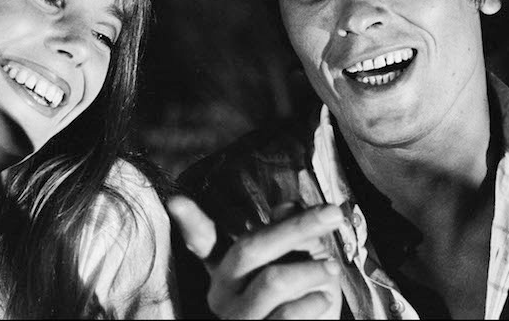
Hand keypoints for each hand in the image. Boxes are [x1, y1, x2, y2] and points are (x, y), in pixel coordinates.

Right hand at [168, 195, 343, 318]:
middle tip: (332, 213)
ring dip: (312, 270)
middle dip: (296, 227)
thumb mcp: (300, 262)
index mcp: (226, 268)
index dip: (190, 222)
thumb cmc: (304, 302)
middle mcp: (222, 293)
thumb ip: (290, 235)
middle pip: (250, 248)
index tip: (176, 200)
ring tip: (332, 269)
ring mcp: (237, 319)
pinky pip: (287, 314)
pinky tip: (323, 299)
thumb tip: (289, 205)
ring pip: (272, 280)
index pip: (204, 241)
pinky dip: (313, 302)